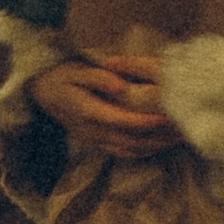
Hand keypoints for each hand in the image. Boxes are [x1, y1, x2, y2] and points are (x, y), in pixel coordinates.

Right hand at [30, 53, 182, 162]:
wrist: (41, 93)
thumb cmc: (61, 77)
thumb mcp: (75, 70)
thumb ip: (98, 78)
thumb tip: (121, 86)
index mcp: (86, 111)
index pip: (119, 121)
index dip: (144, 122)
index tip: (165, 117)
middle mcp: (91, 131)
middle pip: (129, 141)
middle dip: (158, 137)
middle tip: (182, 129)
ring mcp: (94, 140)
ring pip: (128, 151)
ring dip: (154, 146)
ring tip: (177, 138)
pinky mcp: (96, 144)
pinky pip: (122, 153)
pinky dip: (143, 151)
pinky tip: (160, 145)